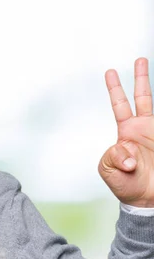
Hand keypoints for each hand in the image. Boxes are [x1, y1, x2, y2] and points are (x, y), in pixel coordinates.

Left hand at [99, 57, 153, 206]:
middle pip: (142, 97)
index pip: (119, 105)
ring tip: (145, 64)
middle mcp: (143, 128)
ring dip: (153, 87)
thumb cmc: (125, 185)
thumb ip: (113, 157)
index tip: (109, 72)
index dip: (114, 89)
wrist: (146, 200)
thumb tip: (127, 152)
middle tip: (139, 58)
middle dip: (141, 78)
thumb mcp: (109, 170)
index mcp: (125, 132)